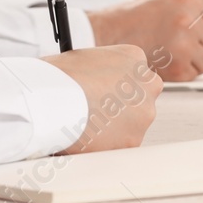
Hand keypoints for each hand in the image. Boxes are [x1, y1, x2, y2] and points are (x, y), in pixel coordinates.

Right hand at [43, 44, 161, 153]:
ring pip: (131, 124)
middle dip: (119, 107)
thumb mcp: (84, 58)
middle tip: (96, 110)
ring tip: (86, 123)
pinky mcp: (133, 141)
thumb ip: (99, 70)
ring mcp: (143, 114)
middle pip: (138, 99)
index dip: (116, 84)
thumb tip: (92, 82)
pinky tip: (87, 136)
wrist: (55, 100)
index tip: (104, 91)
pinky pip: (120, 144)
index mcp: (134, 57)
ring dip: (113, 126)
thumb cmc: (61, 76)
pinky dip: (106, 144)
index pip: (133, 73)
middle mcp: (147, 85)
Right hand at [86, 0, 202, 80]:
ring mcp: (183, 46)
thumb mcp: (168, 0)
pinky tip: (168, 60)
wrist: (109, 33)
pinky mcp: (177, 67)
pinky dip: (186, 71)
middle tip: (193, 45)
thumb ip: (196, 10)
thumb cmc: (135, 18)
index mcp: (188, 1)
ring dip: (198, 60)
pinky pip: (195, 74)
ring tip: (177, 52)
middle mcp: (188, 22)